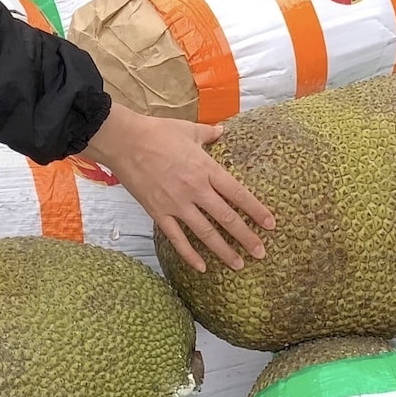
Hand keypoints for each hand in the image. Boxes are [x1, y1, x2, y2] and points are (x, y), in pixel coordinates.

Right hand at [82, 104, 274, 273]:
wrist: (124, 141)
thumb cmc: (157, 132)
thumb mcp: (188, 129)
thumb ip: (208, 134)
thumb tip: (222, 131)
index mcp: (206, 168)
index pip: (238, 194)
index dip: (256, 210)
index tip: (270, 224)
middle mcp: (195, 189)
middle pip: (226, 218)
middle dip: (246, 237)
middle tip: (261, 253)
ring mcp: (176, 204)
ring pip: (205, 233)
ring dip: (223, 250)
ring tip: (238, 264)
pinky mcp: (158, 213)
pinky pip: (177, 238)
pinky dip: (189, 254)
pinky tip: (201, 267)